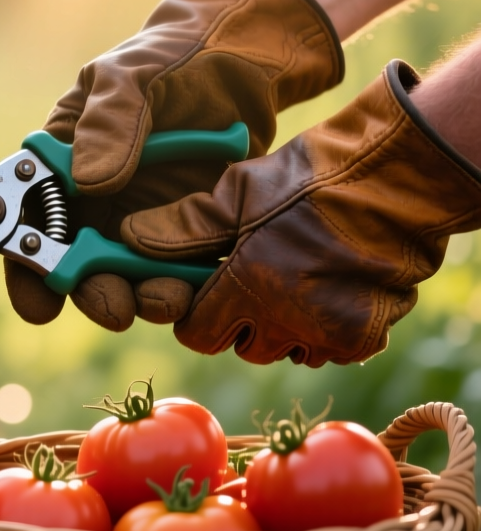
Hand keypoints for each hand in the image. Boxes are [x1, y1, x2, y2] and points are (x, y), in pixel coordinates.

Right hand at [6, 0, 342, 329]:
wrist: (245, 57)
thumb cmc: (172, 55)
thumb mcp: (131, 76)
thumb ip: (109, 122)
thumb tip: (88, 181)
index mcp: (61, 168)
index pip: (29, 222)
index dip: (25, 267)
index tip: (39, 301)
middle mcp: (95, 205)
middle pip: (78, 267)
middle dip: (91, 295)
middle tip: (111, 306)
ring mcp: (144, 223)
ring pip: (131, 278)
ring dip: (141, 299)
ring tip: (161, 300)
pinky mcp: (193, 233)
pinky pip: (185, 272)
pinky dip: (189, 289)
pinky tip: (198, 290)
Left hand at [122, 61, 480, 365]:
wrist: (400, 181)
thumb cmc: (312, 179)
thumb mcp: (238, 192)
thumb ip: (184, 226)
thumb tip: (130, 239)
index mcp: (247, 284)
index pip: (197, 334)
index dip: (197, 315)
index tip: (209, 293)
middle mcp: (286, 319)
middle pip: (243, 346)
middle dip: (242, 321)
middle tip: (259, 280)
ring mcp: (327, 333)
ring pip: (287, 351)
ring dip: (286, 328)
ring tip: (298, 280)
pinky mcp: (364, 337)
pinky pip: (329, 350)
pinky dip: (326, 330)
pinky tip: (333, 289)